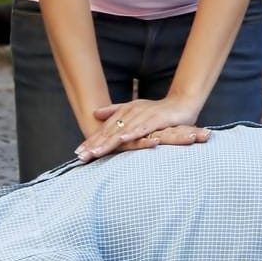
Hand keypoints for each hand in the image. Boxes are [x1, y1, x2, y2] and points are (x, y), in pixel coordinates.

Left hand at [77, 96, 203, 161]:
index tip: (78, 153)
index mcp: (125, 112)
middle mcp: (132, 113)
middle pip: (110, 131)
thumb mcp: (135, 110)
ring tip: (95, 153)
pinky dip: (132, 134)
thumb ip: (115, 111)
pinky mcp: (157, 119)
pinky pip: (143, 128)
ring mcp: (144, 115)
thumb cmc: (159, 111)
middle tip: (81, 157)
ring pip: (123, 131)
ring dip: (108, 142)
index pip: (105, 130)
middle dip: (95, 145)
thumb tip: (95, 113)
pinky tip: (122, 140)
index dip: (91, 141)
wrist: (184, 103)